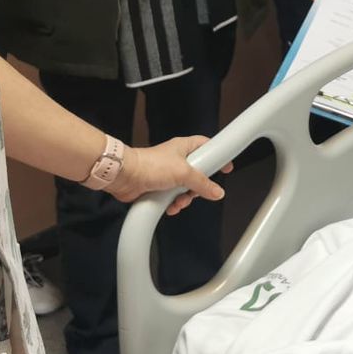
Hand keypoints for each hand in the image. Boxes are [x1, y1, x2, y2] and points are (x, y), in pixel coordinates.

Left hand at [108, 134, 231, 210]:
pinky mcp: (159, 187)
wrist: (126, 177)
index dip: (218, 155)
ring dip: (185, 199)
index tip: (226, 167)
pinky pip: (174, 198)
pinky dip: (174, 204)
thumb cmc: (151, 165)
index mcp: (184, 147)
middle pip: (199, 174)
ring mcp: (168, 174)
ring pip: (186, 189)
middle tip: (195, 191)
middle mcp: (177, 160)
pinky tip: (170, 207)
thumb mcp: (183, 172)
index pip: (207, 146)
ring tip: (178, 202)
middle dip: (198, 187)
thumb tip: (218, 192)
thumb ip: (203, 183)